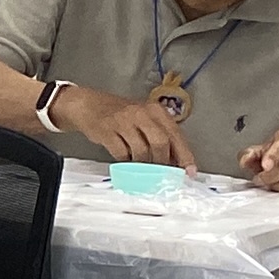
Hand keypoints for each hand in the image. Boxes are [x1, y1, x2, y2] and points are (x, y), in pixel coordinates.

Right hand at [49, 84, 190, 168]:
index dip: (184, 155)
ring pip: (141, 150)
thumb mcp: (144, 119)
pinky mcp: (107, 131)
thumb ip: (161, 136)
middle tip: (161, 172)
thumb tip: (176, 161)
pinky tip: (126, 160)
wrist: (89, 105)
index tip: (189, 171)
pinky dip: (126, 161)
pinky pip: (122, 153)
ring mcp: (123, 121)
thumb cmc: (121, 115)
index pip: (175, 135)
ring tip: (141, 167)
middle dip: (162, 161)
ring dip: (143, 164)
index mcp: (155, 111)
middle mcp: (141, 113)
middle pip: (160, 142)